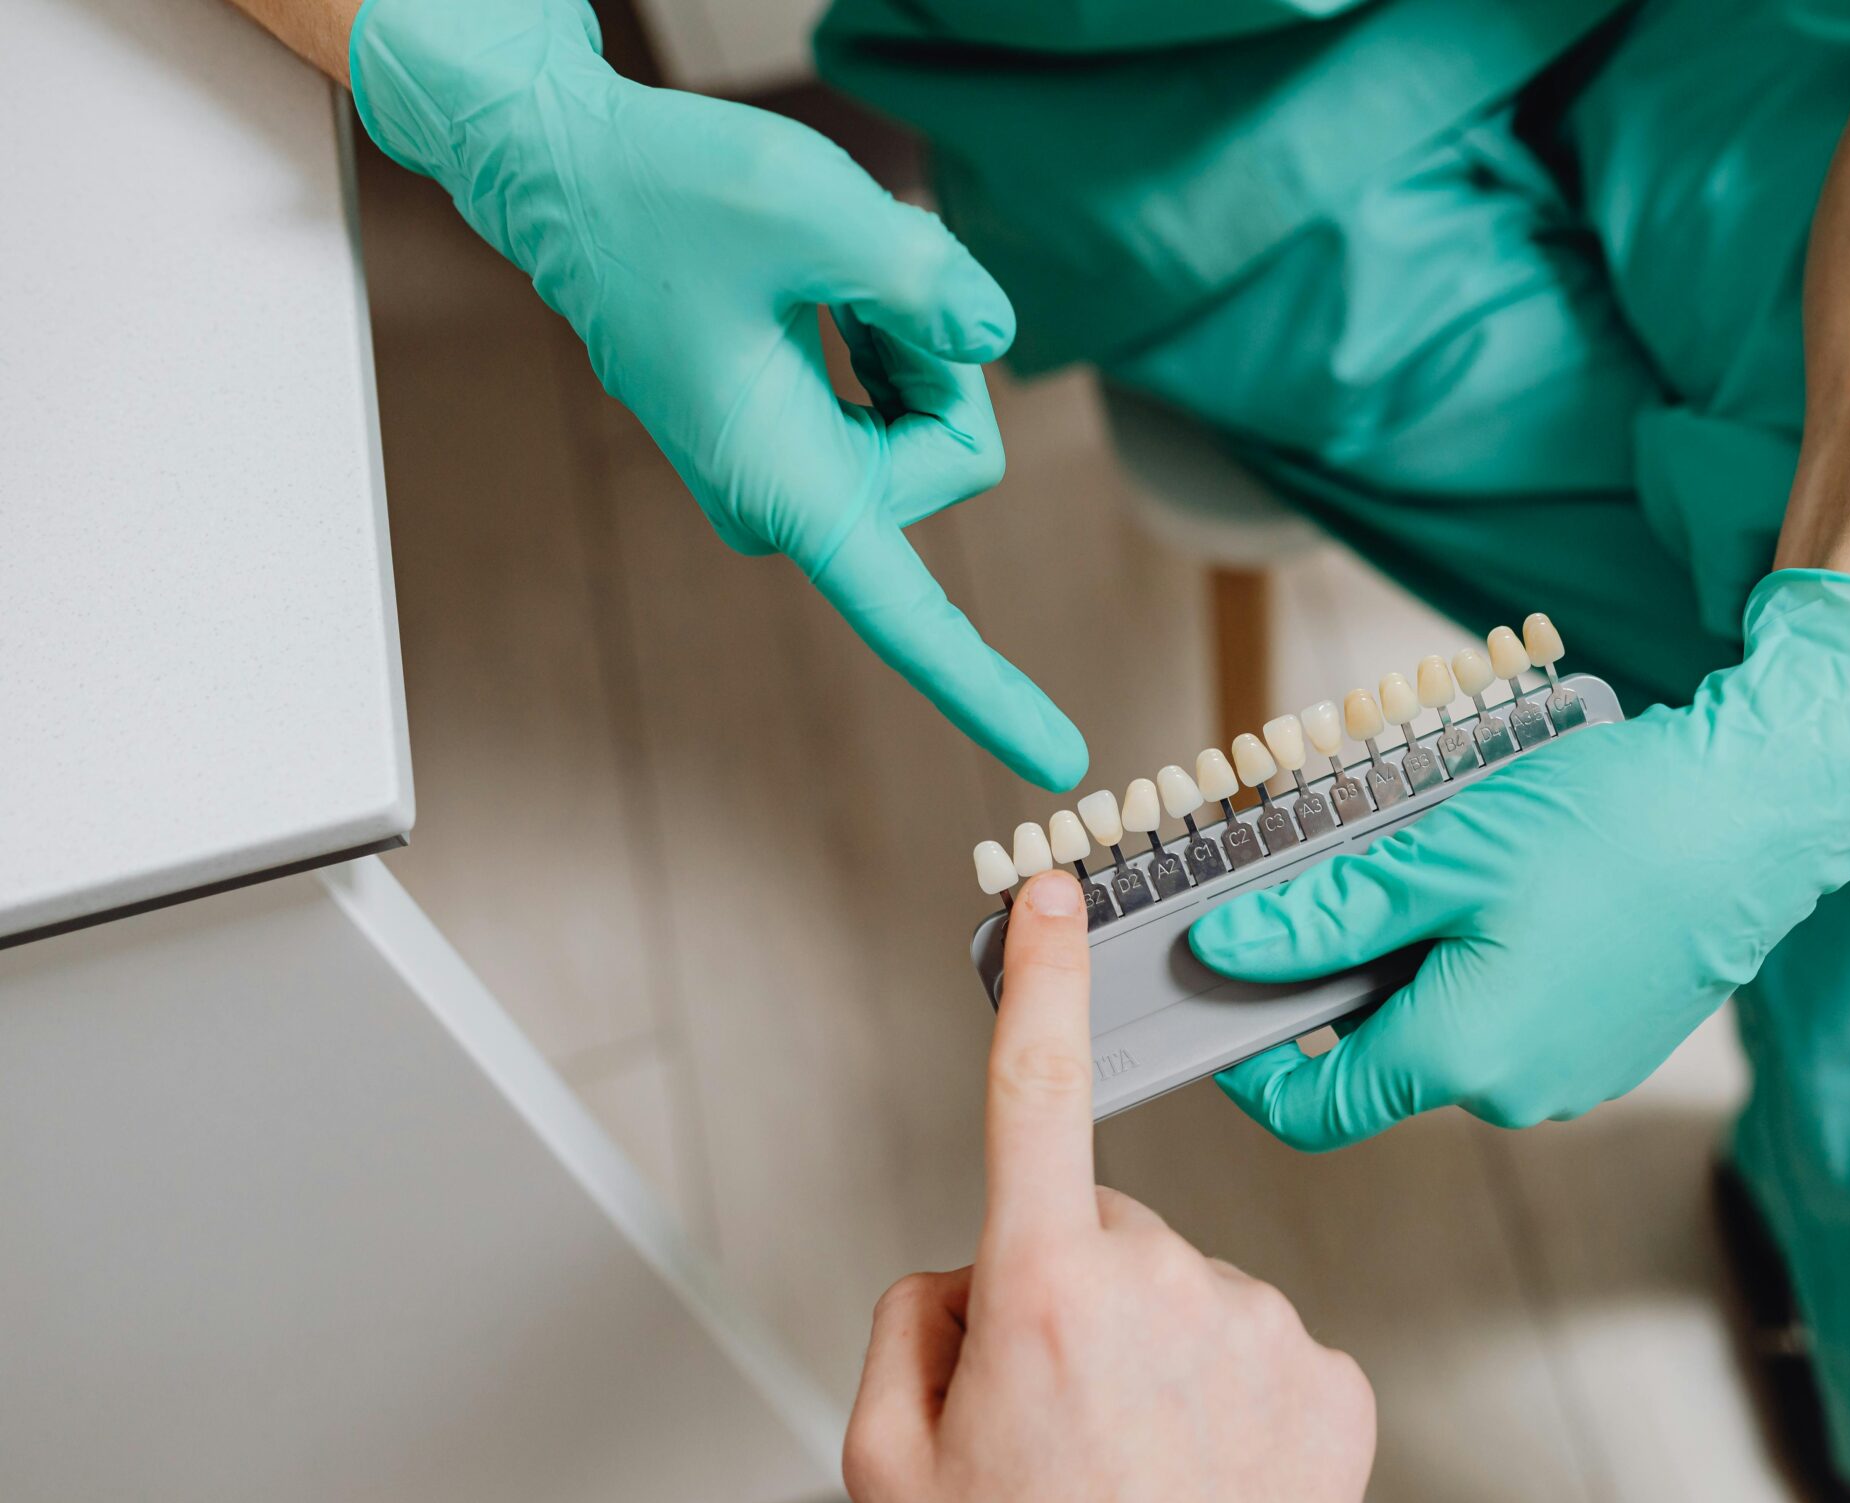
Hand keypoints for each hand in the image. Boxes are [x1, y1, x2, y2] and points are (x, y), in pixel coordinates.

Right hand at [348, 0, 1084, 788]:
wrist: (567, 174)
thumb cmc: (663, 191)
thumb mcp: (807, 205)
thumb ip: (922, 275)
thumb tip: (991, 334)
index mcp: (786, 486)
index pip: (909, 618)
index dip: (990, 692)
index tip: (1062, 762)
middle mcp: (790, 501)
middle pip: (959, 451)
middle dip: (935, 354)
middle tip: (848, 274)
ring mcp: (794, 476)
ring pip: (938, 418)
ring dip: (906, 328)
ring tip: (818, 272)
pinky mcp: (799, 442)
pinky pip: (905, 396)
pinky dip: (888, 326)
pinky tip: (821, 283)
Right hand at [842, 871, 1374, 1502]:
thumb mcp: (885, 1465)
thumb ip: (908, 1318)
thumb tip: (974, 1264)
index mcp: (1043, 1293)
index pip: (1036, 1094)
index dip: (1043, 980)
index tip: (1057, 894)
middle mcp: (1168, 1287)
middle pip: (1104, 1228)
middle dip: (1074, 1294)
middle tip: (1060, 1429)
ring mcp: (1268, 1330)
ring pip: (1187, 1291)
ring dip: (1157, 1353)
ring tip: (1139, 1475)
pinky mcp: (1337, 1380)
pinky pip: (1260, 1346)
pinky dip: (1230, 1393)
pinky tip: (1209, 1478)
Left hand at [1187, 571, 1849, 1147]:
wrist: (1763, 811)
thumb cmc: (1613, 825)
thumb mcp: (1440, 857)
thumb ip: (1324, 918)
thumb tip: (1226, 950)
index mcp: (1464, 1056)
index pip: (1313, 1109)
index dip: (1250, 1064)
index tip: (1223, 992)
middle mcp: (1518, 1092)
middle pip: (1379, 1060)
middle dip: (1343, 982)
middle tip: (1342, 879)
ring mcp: (1573, 1075)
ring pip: (1447, 1032)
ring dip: (1417, 964)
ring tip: (1444, 864)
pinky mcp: (1610, 1043)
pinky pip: (1510, 1019)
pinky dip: (1481, 963)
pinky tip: (1511, 884)